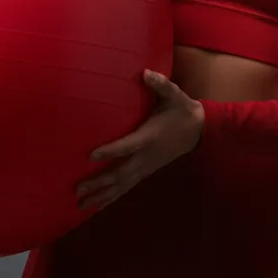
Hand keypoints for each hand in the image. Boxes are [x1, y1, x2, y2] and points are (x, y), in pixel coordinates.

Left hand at [75, 69, 203, 210]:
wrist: (199, 130)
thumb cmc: (181, 109)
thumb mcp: (173, 94)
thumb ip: (160, 84)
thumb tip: (146, 73)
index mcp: (149, 137)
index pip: (127, 146)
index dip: (110, 151)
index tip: (91, 155)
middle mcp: (146, 156)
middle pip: (120, 173)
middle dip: (99, 182)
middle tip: (78, 189)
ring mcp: (146, 166)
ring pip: (122, 185)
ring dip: (102, 195)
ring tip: (82, 204)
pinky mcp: (146, 171)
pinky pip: (127, 187)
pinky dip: (113, 197)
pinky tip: (99, 204)